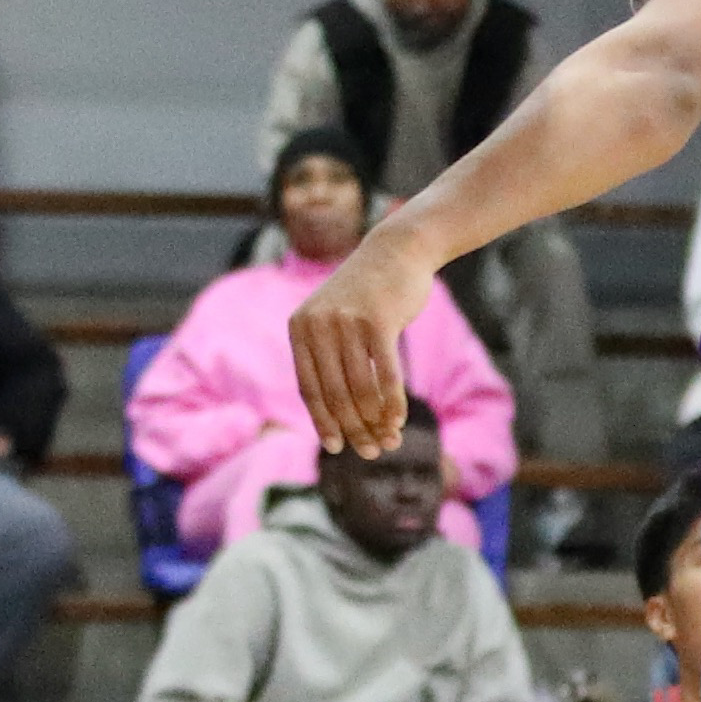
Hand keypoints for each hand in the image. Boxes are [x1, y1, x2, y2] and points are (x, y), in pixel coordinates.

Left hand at [291, 233, 438, 457]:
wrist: (398, 249)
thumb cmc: (369, 292)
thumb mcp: (335, 318)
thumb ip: (328, 356)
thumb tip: (334, 414)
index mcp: (301, 327)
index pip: (309, 388)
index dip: (323, 422)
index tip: (337, 448)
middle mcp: (318, 324)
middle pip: (335, 394)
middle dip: (354, 429)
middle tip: (372, 451)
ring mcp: (347, 322)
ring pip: (360, 389)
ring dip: (376, 422)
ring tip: (390, 439)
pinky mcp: (378, 321)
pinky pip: (386, 375)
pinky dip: (393, 403)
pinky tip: (400, 419)